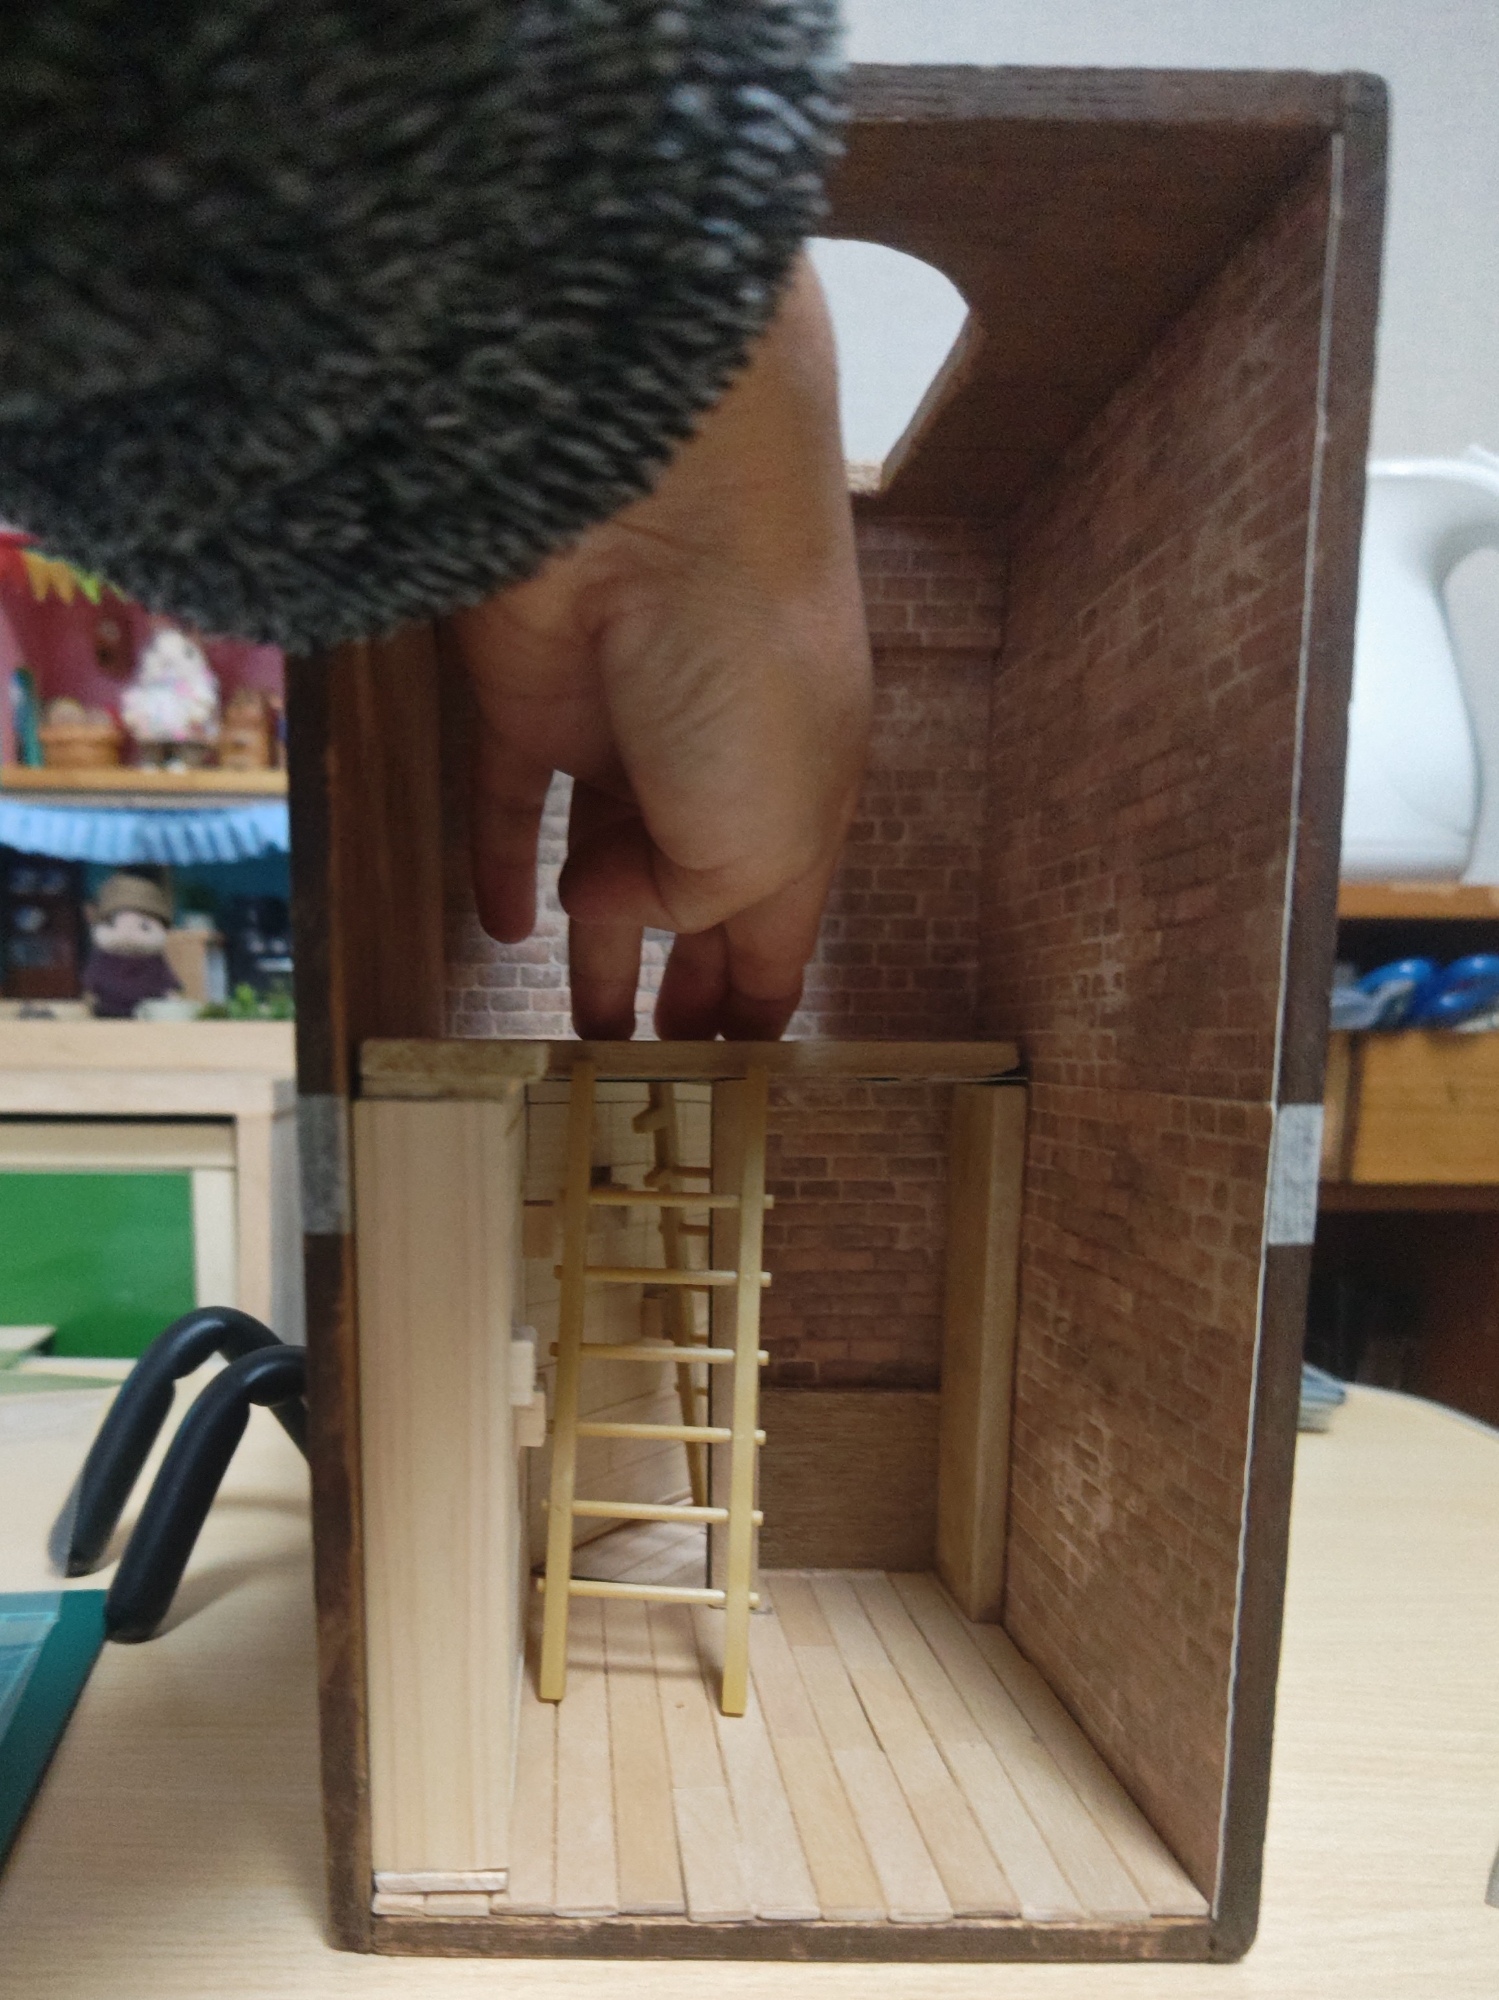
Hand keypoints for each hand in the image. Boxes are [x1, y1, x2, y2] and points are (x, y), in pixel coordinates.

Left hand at [448, 254, 870, 1040]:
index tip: (738, 1075)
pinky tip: (500, 930)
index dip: (760, 1003)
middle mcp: (714, 775)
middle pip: (694, 903)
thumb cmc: (748, 677)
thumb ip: (692, 907)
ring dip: (596, 944)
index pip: (781, 930)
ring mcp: (619, 737)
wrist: (657, 508)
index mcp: (799, 809)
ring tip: (582, 1029)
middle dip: (684, 985)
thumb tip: (607, 911)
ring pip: (602, 866)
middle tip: (657, 1072)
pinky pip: (510, 804)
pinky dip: (503, 864)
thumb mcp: (764, 836)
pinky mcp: (526, 704)